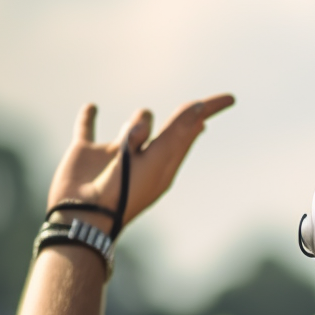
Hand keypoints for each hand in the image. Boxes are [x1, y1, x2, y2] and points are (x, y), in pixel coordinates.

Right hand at [46, 94, 235, 233]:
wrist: (83, 216)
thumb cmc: (125, 191)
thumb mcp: (158, 160)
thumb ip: (178, 133)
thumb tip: (199, 108)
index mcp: (165, 162)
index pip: (191, 130)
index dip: (208, 112)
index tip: (230, 98)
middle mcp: (144, 157)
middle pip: (168, 130)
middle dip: (182, 119)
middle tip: (203, 107)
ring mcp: (115, 155)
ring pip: (133, 127)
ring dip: (137, 124)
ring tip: (131, 142)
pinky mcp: (88, 152)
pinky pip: (88, 127)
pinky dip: (90, 117)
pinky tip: (93, 108)